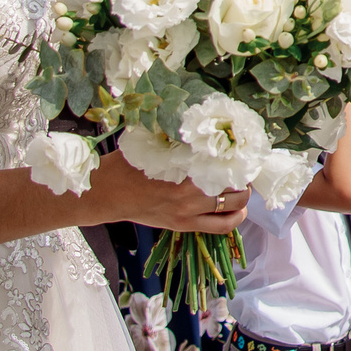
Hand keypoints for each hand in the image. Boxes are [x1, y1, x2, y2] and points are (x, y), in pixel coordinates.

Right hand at [85, 151, 247, 234]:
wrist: (107, 193)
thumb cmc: (128, 164)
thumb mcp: (153, 144)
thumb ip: (178, 139)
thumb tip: (203, 123)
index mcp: (183, 166)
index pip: (224, 159)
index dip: (239, 154)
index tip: (242, 150)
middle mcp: (189, 191)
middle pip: (235, 183)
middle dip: (243, 176)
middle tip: (243, 169)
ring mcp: (188, 210)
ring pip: (233, 205)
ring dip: (243, 196)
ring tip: (242, 188)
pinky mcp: (184, 225)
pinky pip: (221, 227)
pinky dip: (235, 218)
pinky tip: (238, 210)